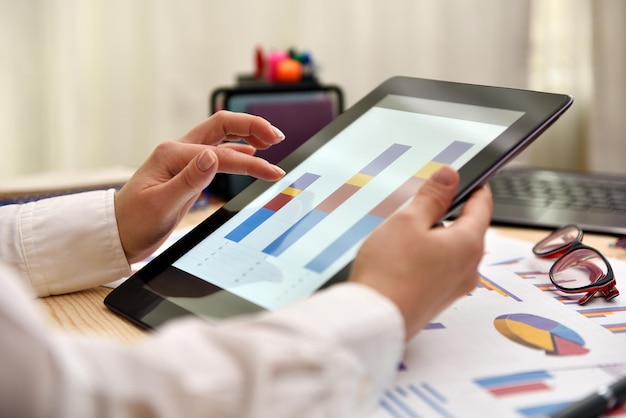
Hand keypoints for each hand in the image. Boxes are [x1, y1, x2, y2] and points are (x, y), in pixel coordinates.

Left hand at [115, 111, 285, 262]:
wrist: (118, 234)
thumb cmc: (135, 222)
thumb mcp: (161, 204)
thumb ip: (189, 179)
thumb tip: (213, 156)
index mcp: (172, 155)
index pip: (221, 154)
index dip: (251, 164)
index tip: (274, 174)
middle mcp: (178, 151)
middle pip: (221, 126)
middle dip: (252, 127)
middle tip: (277, 136)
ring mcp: (183, 160)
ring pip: (220, 136)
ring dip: (246, 134)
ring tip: (271, 140)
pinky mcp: (187, 172)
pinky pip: (217, 153)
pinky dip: (237, 150)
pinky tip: (250, 153)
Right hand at [349, 166, 492, 338]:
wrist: (373, 321)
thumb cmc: (389, 273)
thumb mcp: (408, 221)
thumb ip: (432, 196)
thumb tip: (450, 176)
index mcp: (469, 245)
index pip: (482, 205)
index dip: (473, 186)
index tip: (463, 176)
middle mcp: (468, 269)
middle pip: (465, 228)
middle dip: (445, 213)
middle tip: (418, 205)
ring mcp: (453, 288)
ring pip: (449, 250)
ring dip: (431, 237)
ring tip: (401, 235)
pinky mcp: (436, 300)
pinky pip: (437, 269)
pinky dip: (423, 258)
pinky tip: (399, 259)